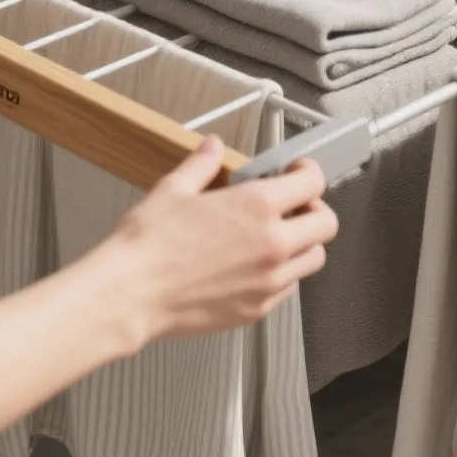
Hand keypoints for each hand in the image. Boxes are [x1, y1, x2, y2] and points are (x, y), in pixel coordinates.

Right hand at [91, 137, 337, 345]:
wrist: (130, 295)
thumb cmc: (147, 247)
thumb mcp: (173, 189)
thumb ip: (202, 164)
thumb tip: (212, 148)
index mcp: (256, 206)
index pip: (312, 182)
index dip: (309, 172)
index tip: (298, 171)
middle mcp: (272, 244)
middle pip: (327, 224)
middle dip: (315, 209)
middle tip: (294, 205)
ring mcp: (269, 280)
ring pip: (314, 259)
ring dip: (303, 244)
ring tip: (277, 237)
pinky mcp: (258, 308)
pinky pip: (289, 288)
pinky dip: (283, 274)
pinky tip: (255, 265)